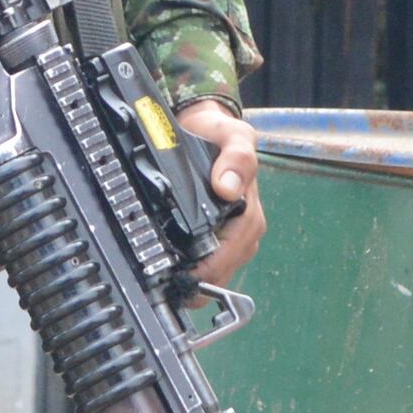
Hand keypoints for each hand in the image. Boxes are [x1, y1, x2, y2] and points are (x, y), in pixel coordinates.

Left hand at [175, 98, 263, 286]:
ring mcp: (234, 238)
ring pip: (217, 275)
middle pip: (221, 273)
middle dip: (196, 282)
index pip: (229, 257)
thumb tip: (228, 188)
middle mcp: (245, 231)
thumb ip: (237, 158)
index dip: (203, 272)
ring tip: (165, 280)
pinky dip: (193, 271)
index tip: (177, 275)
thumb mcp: (233, 136)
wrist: (208, 129)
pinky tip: (174, 270)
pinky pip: (210, 265)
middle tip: (162, 282)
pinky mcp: (222, 238)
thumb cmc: (221, 135)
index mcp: (250, 214)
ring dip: (194, 280)